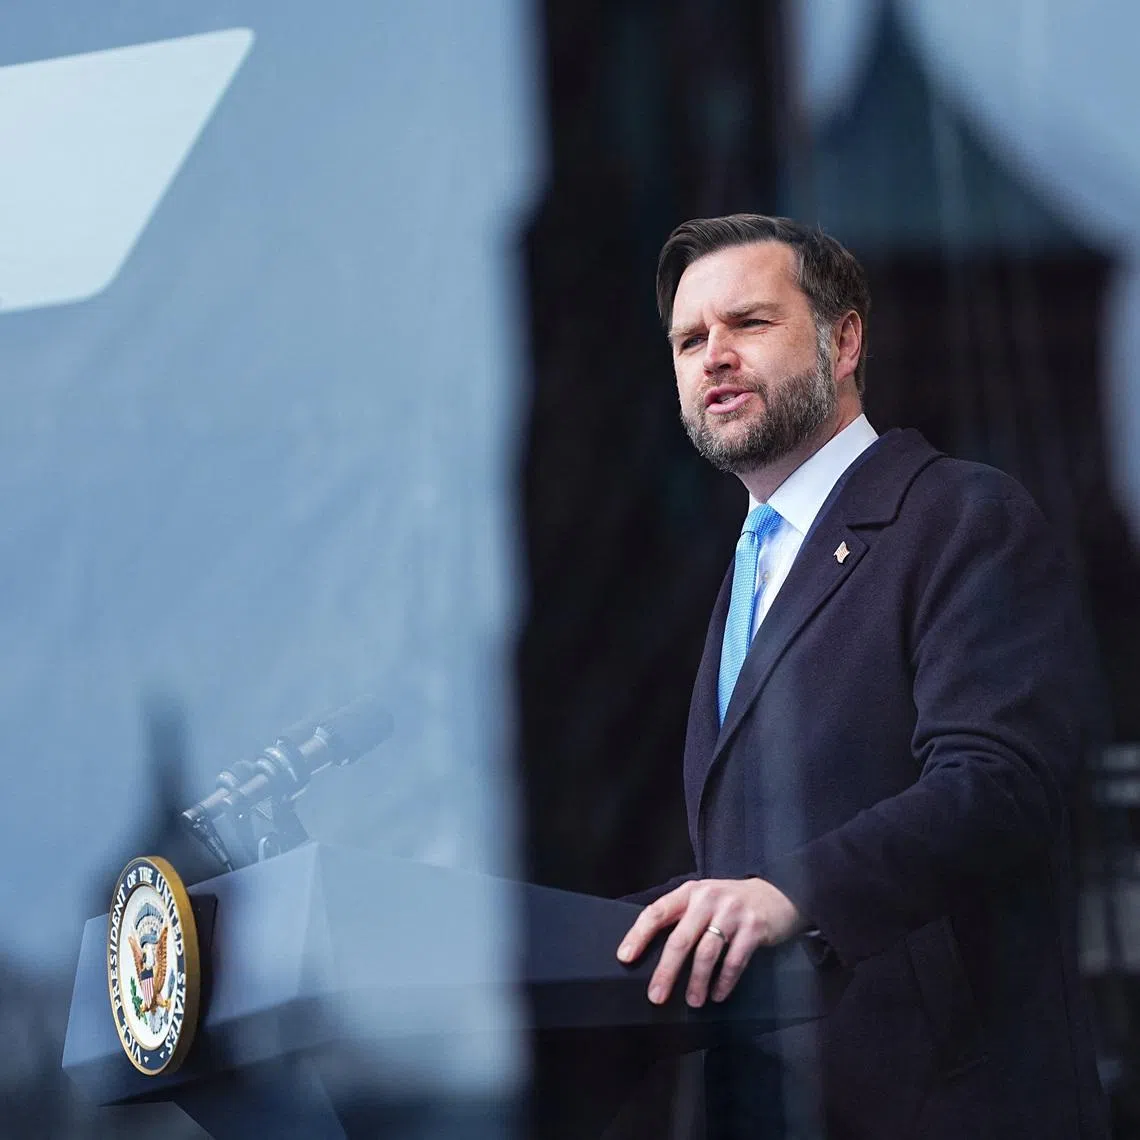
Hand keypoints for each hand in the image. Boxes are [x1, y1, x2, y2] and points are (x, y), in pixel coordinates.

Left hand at [616, 878, 806, 1006]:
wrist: (777, 894)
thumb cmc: (732, 903)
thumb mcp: (704, 899)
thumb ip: (683, 918)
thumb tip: (652, 953)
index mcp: (690, 891)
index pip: (657, 912)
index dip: (639, 935)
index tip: (625, 957)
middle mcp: (708, 899)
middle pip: (680, 939)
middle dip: (666, 971)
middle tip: (656, 996)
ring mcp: (732, 913)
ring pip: (706, 953)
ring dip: (697, 982)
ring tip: (692, 1001)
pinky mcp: (754, 928)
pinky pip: (734, 961)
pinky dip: (724, 982)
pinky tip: (717, 994)